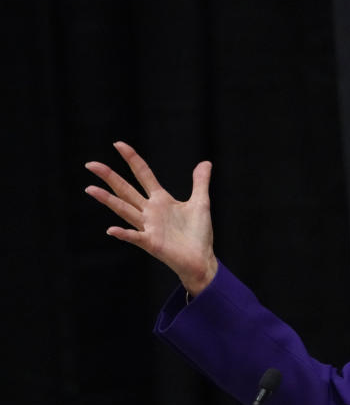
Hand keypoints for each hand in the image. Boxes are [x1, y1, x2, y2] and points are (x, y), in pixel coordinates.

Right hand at [85, 141, 217, 295]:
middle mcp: (150, 211)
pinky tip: (111, 229)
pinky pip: (135, 237)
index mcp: (161, 200)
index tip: (118, 144)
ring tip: (90, 189)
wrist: (202, 260)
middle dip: (109, 177)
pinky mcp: (152, 244)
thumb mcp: (201, 203)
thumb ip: (200, 183)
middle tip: (90, 164)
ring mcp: (149, 227)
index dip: (132, 159)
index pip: (143, 174)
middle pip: (126, 190)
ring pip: (124, 210)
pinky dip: (124, 234)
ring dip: (108, 200)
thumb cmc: (199, 234)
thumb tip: (205, 162)